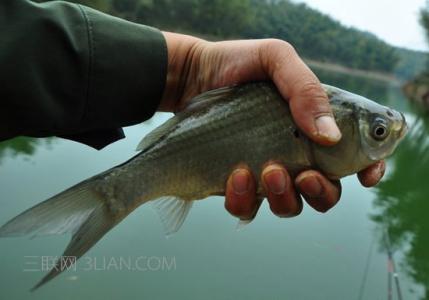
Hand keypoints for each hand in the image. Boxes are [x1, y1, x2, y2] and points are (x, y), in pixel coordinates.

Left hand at [160, 32, 385, 218]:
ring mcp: (265, 172)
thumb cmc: (237, 64)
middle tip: (303, 174)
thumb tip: (330, 135)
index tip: (366, 177)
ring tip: (267, 171)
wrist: (192, 76)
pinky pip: (247, 208)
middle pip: (325, 192)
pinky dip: (244, 200)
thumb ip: (306, 89)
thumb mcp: (275, 59)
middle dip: (321, 192)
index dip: (367, 170)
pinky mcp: (236, 183)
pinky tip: (235, 175)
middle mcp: (294, 154)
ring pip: (289, 207)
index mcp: (313, 126)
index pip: (352, 156)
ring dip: (284, 198)